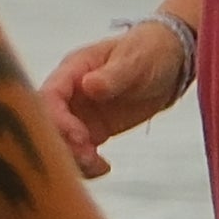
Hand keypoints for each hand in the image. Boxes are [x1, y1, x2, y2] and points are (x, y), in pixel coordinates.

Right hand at [42, 16, 191, 178]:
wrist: (169, 63)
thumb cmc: (148, 52)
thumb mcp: (133, 60)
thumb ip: (111, 75)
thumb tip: (88, 85)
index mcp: (72, 71)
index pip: (49, 95)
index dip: (57, 118)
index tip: (79, 136)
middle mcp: (70, 94)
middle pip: (49, 122)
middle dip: (63, 143)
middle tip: (87, 158)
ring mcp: (80, 113)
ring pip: (62, 140)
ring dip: (73, 157)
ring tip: (98, 166)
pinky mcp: (93, 130)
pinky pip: (80, 150)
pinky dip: (87, 163)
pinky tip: (104, 167)